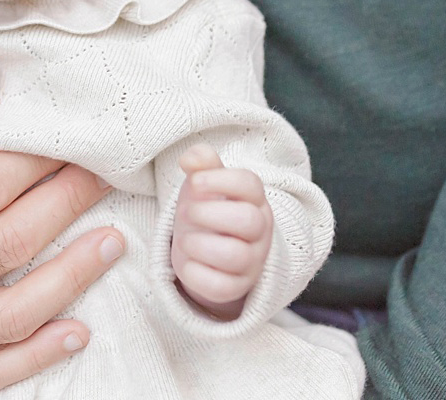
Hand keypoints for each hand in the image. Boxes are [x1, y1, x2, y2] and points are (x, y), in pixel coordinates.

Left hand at [170, 143, 272, 320]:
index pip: (250, 184)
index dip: (220, 180)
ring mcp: (251, 261)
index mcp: (254, 199)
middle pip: (249, 221)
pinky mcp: (236, 288)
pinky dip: (196, 274)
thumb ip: (202, 164)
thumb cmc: (208, 210)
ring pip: (235, 255)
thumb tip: (192, 158)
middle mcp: (259, 231)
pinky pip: (221, 286)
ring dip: (199, 244)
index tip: (195, 181)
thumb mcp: (204, 184)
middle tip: (187, 213)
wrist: (206, 252)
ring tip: (186, 239)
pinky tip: (189, 262)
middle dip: (209, 214)